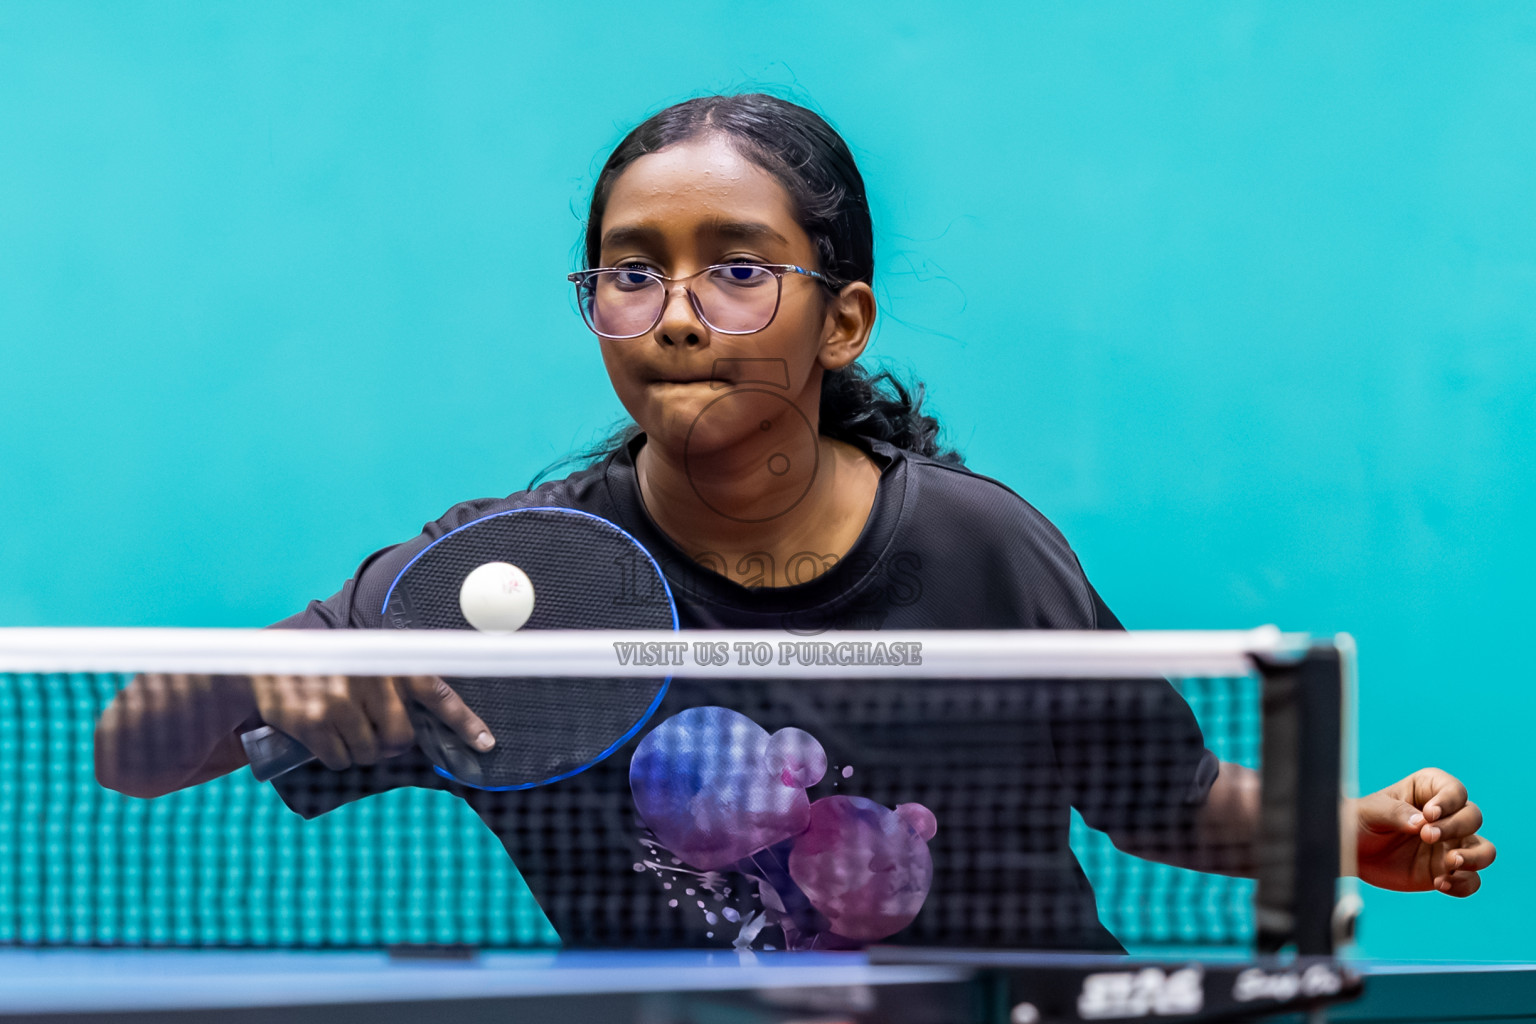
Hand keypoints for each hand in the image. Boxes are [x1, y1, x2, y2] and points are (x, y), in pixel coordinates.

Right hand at [247, 675, 494, 771]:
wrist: (268, 662)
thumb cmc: (328, 664)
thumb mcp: (366, 659)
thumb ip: (396, 682)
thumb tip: (426, 724)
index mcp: (389, 663)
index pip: (438, 694)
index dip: (465, 723)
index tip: (486, 744)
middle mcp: (368, 680)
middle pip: (401, 739)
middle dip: (391, 745)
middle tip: (376, 736)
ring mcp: (338, 702)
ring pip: (369, 754)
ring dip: (361, 752)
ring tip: (345, 730)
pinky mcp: (310, 722)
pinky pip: (339, 760)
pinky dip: (336, 759)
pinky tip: (327, 740)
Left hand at [1353, 768, 1493, 896]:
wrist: (1350, 852)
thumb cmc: (1358, 822)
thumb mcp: (1370, 812)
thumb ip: (1395, 813)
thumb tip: (1421, 822)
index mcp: (1427, 792)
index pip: (1455, 791)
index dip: (1449, 801)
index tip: (1429, 813)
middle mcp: (1446, 818)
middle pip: (1473, 817)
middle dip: (1455, 827)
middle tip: (1427, 836)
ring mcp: (1449, 845)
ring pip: (1485, 850)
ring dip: (1475, 857)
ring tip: (1451, 863)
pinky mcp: (1446, 871)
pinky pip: (1471, 880)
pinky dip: (1463, 883)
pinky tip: (1440, 883)